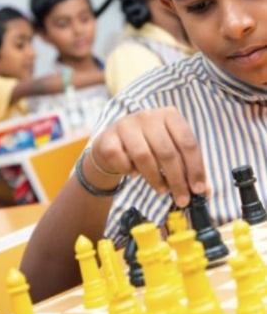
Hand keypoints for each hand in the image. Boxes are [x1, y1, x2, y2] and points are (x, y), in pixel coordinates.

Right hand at [91, 107, 206, 206]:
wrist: (113, 144)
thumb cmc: (148, 147)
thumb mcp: (170, 151)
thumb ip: (187, 168)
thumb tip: (206, 191)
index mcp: (169, 115)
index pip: (187, 142)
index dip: (195, 168)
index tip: (198, 190)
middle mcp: (147, 116)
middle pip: (167, 152)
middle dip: (177, 180)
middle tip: (182, 199)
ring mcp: (126, 125)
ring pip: (144, 156)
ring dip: (155, 178)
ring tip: (162, 189)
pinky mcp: (108, 138)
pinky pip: (122, 161)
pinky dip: (130, 171)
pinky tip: (134, 173)